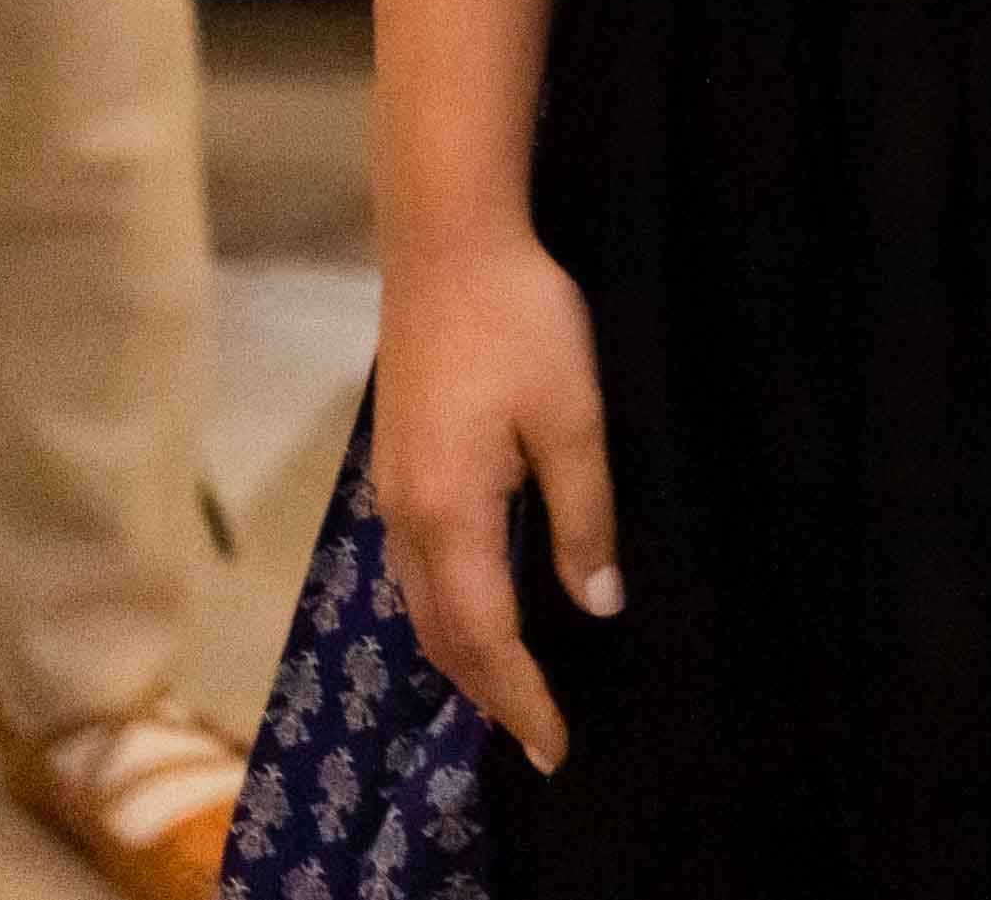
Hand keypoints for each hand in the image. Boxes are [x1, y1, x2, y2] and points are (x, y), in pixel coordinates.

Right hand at [374, 222, 621, 773]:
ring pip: (423, 606)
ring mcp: (393, 494)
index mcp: (451, 515)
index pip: (486, 638)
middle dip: (490, 696)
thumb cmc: (521, 321)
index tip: (556, 746)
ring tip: (515, 694)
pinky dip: (451, 613)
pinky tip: (483, 611)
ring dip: (466, 658)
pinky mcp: (398, 468)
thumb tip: (597, 604)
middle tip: (542, 739)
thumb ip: (584, 516)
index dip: (522, 698)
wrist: (446, 243)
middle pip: (442, 637)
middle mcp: (407, 519)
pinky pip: (418, 571)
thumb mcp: (573, 417)